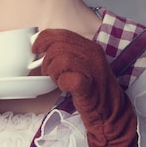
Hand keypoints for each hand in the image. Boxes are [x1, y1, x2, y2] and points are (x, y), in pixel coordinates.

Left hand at [32, 29, 137, 146]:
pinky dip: (62, 83)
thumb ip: (67, 53)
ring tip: (59, 81)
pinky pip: (67, 78)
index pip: (61, 34)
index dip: (44, 39)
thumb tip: (43, 47)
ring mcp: (92, 68)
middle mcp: (92, 54)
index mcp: (90, 46)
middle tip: (50, 73)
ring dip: (53, 73)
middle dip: (47, 61)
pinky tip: (66, 88)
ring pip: (60, 60)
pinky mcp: (89, 85)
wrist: (110, 112)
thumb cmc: (92, 90)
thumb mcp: (82, 65)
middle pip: (57, 47)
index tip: (35, 49)